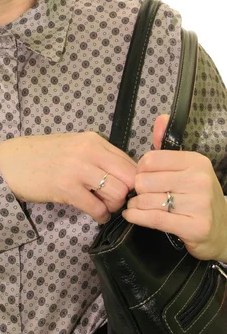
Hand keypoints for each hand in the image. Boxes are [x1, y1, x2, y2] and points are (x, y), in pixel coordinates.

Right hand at [0, 131, 136, 223]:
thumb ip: (98, 155)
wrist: (10, 162)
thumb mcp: (74, 146)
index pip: (129, 161)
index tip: (124, 189)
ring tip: (101, 206)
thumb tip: (125, 175)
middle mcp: (88, 151)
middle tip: (113, 199)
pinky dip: (100, 216)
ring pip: (117, 193)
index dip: (132, 180)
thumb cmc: (42, 155)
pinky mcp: (66, 188)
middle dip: (127, 194)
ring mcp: (77, 169)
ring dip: (113, 206)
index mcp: (92, 140)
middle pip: (129, 178)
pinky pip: (97, 208)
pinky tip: (94, 214)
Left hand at [122, 114, 226, 261]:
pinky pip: (154, 218)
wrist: (222, 228)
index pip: (150, 159)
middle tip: (142, 194)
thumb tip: (160, 118)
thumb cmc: (197, 195)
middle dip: (139, 189)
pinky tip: (131, 215)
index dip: (140, 169)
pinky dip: (137, 217)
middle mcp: (199, 180)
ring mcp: (199, 204)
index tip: (143, 176)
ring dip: (136, 205)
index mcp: (196, 161)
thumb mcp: (186, 167)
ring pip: (147, 200)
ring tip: (138, 205)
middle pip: (145, 181)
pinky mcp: (195, 226)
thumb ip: (167, 145)